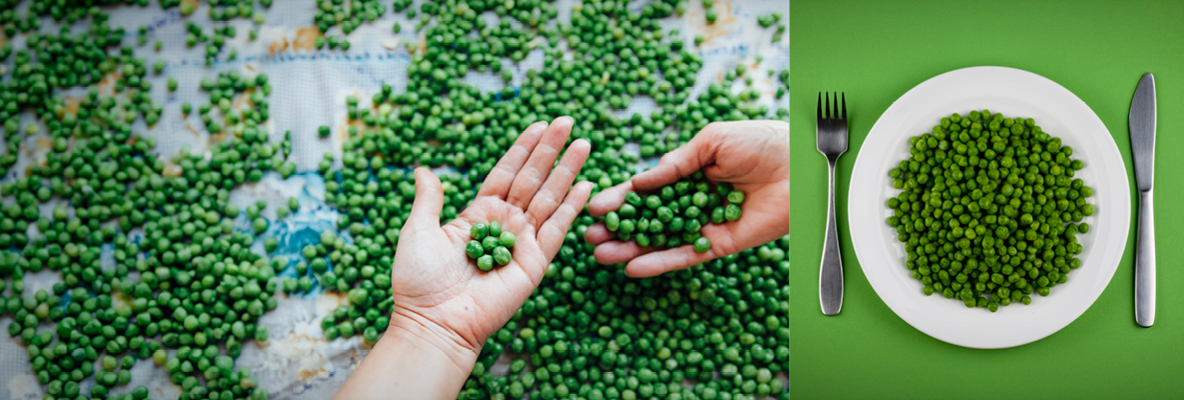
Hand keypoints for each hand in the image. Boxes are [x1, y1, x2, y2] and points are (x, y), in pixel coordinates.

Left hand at [389, 116, 591, 359]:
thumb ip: (429, 199)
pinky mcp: (534, 264)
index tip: (538, 124)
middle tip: (568, 121)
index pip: (506, 173)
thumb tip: (424, 170)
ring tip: (584, 143)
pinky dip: (571, 208)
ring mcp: (522, 243)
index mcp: (478, 214)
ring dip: (567, 170)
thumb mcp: (418, 230)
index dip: (522, 149)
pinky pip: (556, 231)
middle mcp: (504, 224)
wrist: (433, 322)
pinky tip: (585, 185)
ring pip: (549, 198)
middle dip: (550, 149)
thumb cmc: (419, 281)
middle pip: (533, 179)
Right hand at [585, 120, 787, 276]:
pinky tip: (635, 267)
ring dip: (631, 249)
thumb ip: (675, 164)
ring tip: (600, 255)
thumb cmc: (760, 141)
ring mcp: (704, 225)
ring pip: (661, 241)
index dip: (621, 199)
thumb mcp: (711, 140)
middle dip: (617, 229)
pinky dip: (661, 262)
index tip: (594, 207)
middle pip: (648, 220)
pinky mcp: (721, 245)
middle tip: (587, 237)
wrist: (800, 163)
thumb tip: (639, 182)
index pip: (646, 190)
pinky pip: (686, 256)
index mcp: (688, 174)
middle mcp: (692, 202)